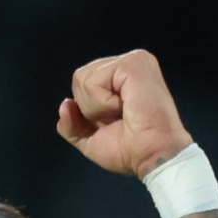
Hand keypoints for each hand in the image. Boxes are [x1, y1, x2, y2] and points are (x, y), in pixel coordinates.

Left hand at [56, 49, 190, 178]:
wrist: (152, 156)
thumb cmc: (131, 150)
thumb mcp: (91, 140)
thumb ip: (72, 124)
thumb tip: (65, 105)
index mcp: (121, 77)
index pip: (83, 83)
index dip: (88, 111)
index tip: (115, 123)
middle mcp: (128, 63)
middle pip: (79, 79)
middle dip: (90, 109)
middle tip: (119, 119)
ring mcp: (132, 60)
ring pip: (83, 79)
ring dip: (97, 108)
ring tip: (123, 113)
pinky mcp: (132, 63)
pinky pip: (93, 82)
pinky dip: (103, 104)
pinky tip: (125, 108)